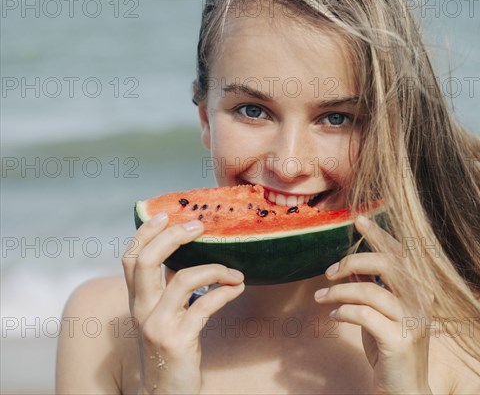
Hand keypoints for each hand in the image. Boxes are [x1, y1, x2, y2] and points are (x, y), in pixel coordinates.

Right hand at [122, 212, 244, 393]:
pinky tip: (238, 288)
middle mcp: (141, 311)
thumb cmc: (171, 350)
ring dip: (216, 270)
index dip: (145, 233)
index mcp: (137, 301)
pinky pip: (205, 306)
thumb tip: (191, 258)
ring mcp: (158, 326)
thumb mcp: (163, 318)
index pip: (130, 258)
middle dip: (173, 237)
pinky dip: (225, 293)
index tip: (165, 213)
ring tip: (235, 274)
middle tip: (199, 225)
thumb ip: (170, 290)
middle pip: (147, 261)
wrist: (166, 393)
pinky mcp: (178, 340)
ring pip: (184, 280)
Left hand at [314, 215, 433, 394]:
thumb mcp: (379, 313)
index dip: (379, 235)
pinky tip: (333, 315)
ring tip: (321, 297)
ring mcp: (412, 321)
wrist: (404, 390)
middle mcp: (421, 301)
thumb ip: (371, 287)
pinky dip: (343, 311)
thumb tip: (352, 265)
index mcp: (418, 290)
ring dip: (338, 291)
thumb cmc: (389, 348)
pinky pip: (364, 315)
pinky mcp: (399, 341)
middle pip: (386, 264)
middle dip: (352, 261)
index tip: (359, 219)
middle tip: (329, 272)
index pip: (399, 254)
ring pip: (370, 291)